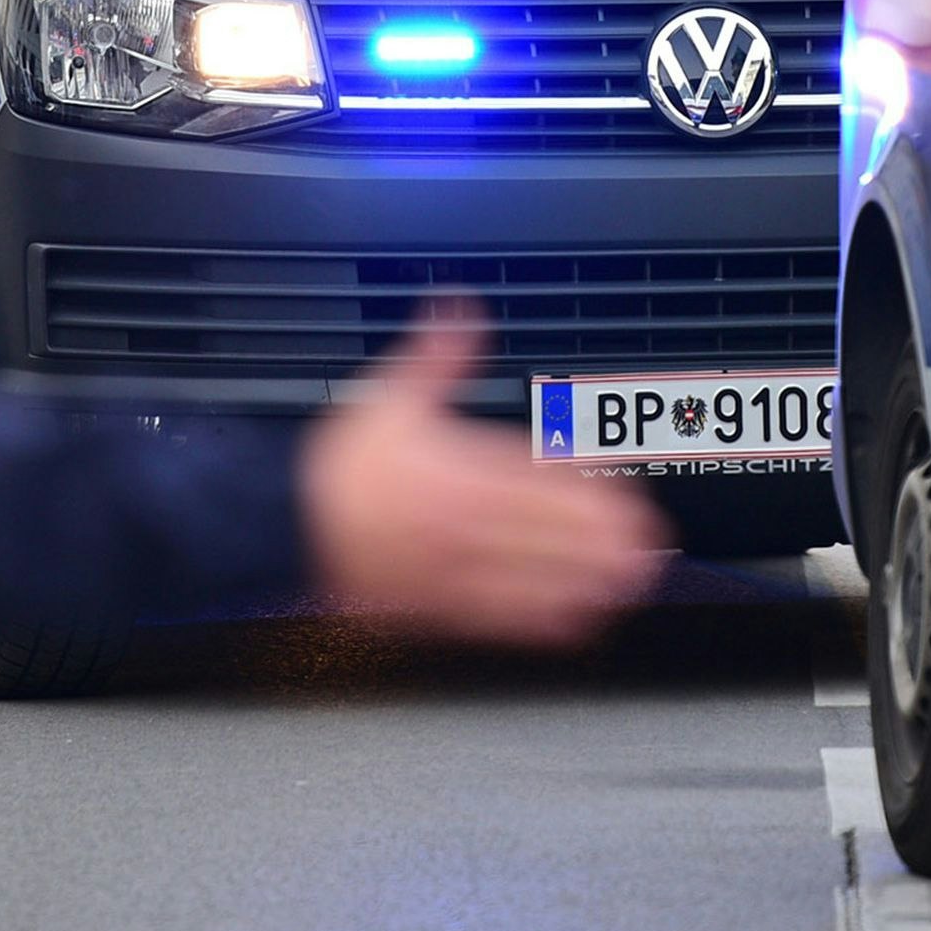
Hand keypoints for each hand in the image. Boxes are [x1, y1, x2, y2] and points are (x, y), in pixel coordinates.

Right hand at [299, 303, 671, 646]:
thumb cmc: (337, 470)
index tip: (621, 485)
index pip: (534, 475)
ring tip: (631, 578)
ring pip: (531, 578)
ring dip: (586, 578)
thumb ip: (434, 356)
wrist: (284, 527)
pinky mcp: (440, 608)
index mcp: (454, 471)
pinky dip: (543, 621)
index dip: (584, 483)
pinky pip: (500, 619)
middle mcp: (460, 525)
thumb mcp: (384, 396)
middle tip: (647, 538)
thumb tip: (460, 308)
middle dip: (599, 536)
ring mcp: (452, 571)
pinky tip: (578, 620)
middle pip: (544, 531)